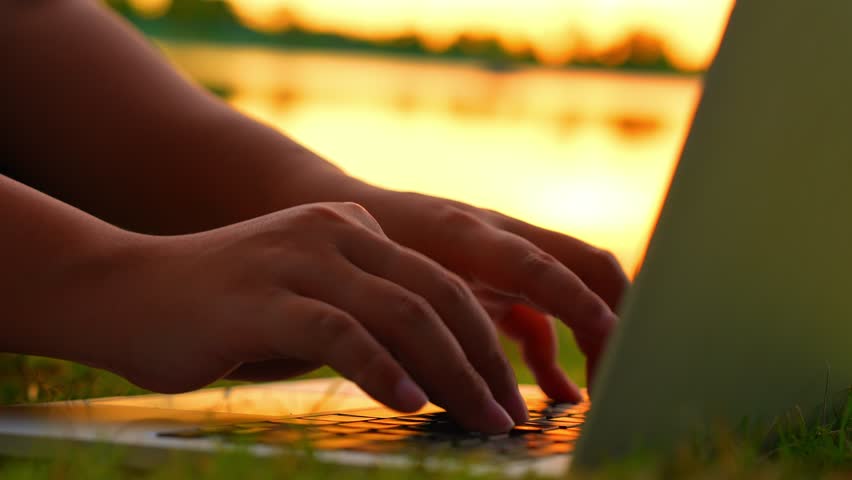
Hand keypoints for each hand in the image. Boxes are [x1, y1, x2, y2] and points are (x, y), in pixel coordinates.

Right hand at [90, 203, 525, 432]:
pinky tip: (410, 404)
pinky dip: (383, 370)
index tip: (504, 391)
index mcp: (350, 226)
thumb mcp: (307, 298)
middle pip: (435, 296)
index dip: (482, 340)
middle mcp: (332, 231)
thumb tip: (433, 371)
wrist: (125, 290)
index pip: (439, 282)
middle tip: (506, 414)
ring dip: (451, 373)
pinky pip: (341, 333)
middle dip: (482, 361)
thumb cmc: (224, 310)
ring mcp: (297, 260)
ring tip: (479, 419)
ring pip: (402, 313)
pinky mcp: (262, 298)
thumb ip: (364, 316)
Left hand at [351, 189, 629, 400]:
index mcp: (471, 235)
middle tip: (628, 376)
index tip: (615, 356)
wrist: (341, 210)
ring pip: (576, 286)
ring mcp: (505, 255)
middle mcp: (502, 238)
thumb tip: (471, 397)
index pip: (547, 267)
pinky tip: (560, 393)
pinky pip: (543, 313)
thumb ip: (426, 334)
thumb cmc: (357, 250)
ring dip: (598, 334)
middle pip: (589, 266)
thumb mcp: (387, 291)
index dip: (585, 310)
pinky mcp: (498, 279)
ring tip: (604, 391)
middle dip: (621, 317)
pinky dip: (556, 352)